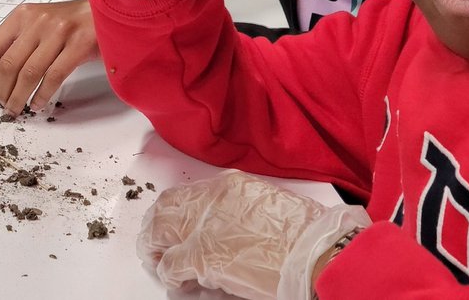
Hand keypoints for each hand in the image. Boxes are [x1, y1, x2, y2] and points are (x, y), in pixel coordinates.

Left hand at [0, 0, 99, 113]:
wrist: (105, 11)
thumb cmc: (70, 21)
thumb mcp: (38, 22)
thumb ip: (19, 41)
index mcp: (22, 15)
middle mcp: (38, 21)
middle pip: (9, 65)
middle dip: (3, 92)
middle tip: (5, 105)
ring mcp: (59, 31)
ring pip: (29, 73)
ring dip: (19, 97)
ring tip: (18, 108)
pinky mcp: (79, 44)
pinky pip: (53, 76)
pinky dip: (42, 95)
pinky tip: (38, 103)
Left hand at [138, 170, 369, 299]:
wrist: (314, 250)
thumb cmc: (302, 232)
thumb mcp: (265, 204)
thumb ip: (237, 209)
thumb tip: (222, 229)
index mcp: (228, 185)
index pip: (186, 195)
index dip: (174, 212)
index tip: (172, 226)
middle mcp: (211, 199)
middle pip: (166, 207)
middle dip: (156, 227)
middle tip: (155, 246)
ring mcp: (203, 226)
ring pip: (159, 230)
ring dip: (155, 248)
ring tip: (157, 262)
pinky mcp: (202, 255)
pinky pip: (171, 265)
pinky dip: (168, 275)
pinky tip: (175, 283)